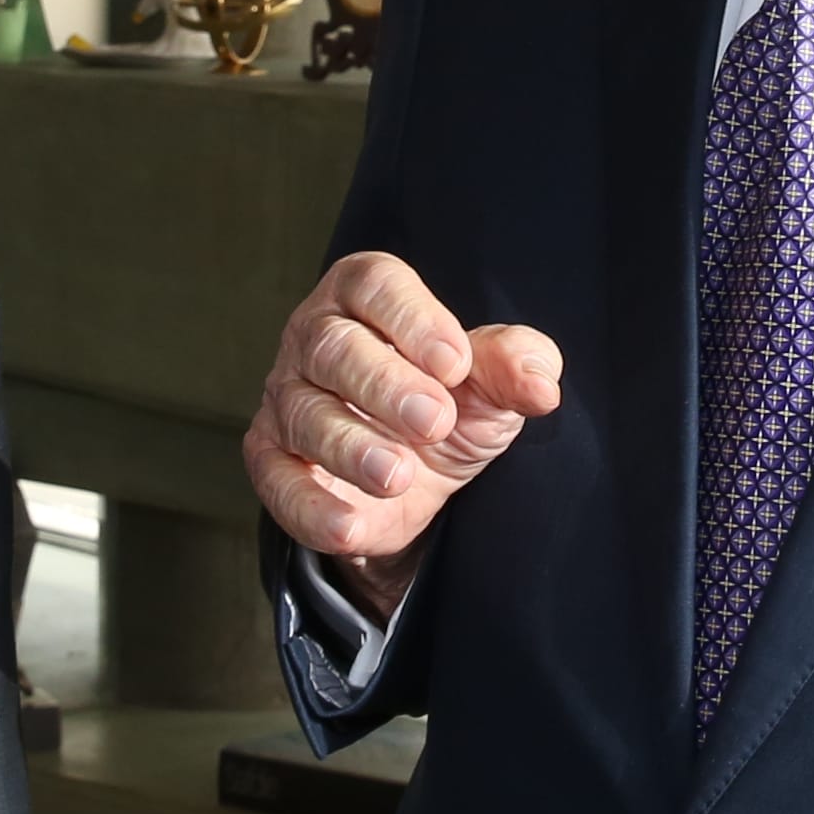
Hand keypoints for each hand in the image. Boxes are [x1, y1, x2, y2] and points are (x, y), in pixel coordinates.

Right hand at [246, 252, 563, 610]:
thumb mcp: (490, 383)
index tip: (456, 363)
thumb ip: (514, 366)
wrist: (414, 483)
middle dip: (383, 384)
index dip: (412, 319)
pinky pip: (277, 480)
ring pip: (304, 414)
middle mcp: (315, 339)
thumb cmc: (448, 404)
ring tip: (398, 474)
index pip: (375, 286)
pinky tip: (350, 526)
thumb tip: (542, 380)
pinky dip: (310, 507)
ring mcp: (288, 399)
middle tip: (433, 421)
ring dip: (351, 446)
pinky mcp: (272, 460)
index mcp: (366, 298)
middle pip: (332, 347)